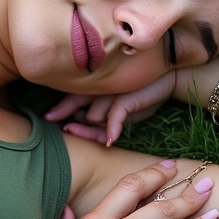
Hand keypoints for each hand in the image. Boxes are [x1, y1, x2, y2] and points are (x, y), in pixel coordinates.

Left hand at [44, 71, 178, 145]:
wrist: (171, 77)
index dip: (61, 108)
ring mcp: (114, 91)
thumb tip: (89, 122)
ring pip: (94, 114)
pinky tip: (109, 142)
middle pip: (78, 103)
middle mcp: (103, 88)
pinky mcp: (128, 97)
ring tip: (83, 132)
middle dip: (65, 115)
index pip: (75, 97)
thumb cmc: (144, 93)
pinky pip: (116, 116)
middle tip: (56, 124)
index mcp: (99, 88)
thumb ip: (107, 115)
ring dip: (92, 128)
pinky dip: (113, 129)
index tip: (48, 117)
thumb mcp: (125, 107)